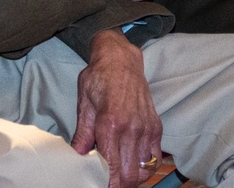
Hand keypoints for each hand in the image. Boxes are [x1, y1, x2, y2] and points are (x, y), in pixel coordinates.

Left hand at [72, 29, 162, 187]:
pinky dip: (146, 165)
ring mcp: (146, 127)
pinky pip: (155, 156)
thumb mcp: (84, 105)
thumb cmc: (99, 78)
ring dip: (133, 176)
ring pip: (145, 170)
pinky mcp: (155, 125)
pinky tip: (133, 161)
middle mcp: (131, 128)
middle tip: (108, 181)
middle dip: (119, 184)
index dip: (107, 185)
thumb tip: (78, 158)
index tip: (99, 185)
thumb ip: (82, 135)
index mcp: (110, 124)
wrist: (120, 59)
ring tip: (120, 173)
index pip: (113, 170)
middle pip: (131, 176)